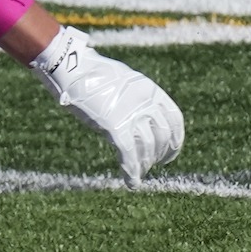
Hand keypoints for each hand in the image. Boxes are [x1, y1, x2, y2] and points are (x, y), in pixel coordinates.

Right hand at [28, 27, 184, 185]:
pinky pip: (128, 154)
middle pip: (163, 135)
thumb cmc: (94, 73)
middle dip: (162, 154)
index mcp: (151, 91)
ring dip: (145, 164)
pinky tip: (132, 183)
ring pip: (147, 147)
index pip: (175, 118)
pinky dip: (131, 171)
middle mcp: (146, 103)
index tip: (171, 151)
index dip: (176, 138)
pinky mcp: (114, 126)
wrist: (74, 68)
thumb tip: (138, 115)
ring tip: (140, 173)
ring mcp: (131, 115)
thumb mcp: (124, 82)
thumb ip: (135, 98)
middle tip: (155, 164)